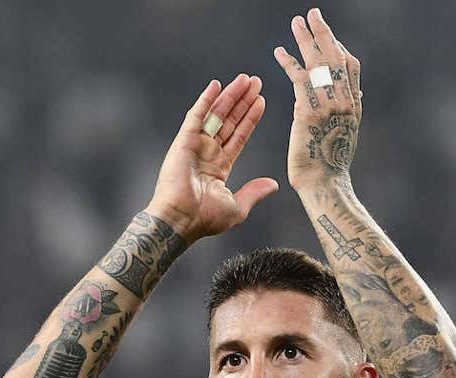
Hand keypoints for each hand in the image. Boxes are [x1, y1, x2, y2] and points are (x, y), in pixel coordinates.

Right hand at [146, 75, 278, 240]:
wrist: (181, 220)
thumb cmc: (205, 219)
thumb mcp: (237, 207)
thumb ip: (254, 192)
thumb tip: (274, 184)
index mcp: (219, 167)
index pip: (239, 136)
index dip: (250, 118)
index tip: (261, 101)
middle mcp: (208, 153)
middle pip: (230, 120)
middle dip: (243, 101)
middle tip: (256, 82)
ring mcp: (196, 145)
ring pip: (216, 114)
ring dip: (230, 96)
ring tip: (245, 79)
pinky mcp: (184, 141)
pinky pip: (196, 116)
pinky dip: (206, 100)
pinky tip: (216, 85)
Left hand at [273, 8, 361, 189]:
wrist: (324, 184)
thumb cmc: (330, 166)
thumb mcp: (345, 133)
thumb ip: (347, 110)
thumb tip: (355, 94)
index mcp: (353, 105)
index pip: (350, 67)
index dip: (339, 47)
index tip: (328, 34)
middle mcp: (345, 100)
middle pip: (335, 57)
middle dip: (324, 33)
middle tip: (312, 13)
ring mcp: (328, 104)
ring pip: (318, 63)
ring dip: (305, 40)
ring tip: (296, 23)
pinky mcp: (310, 111)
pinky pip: (298, 79)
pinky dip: (288, 62)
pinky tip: (279, 51)